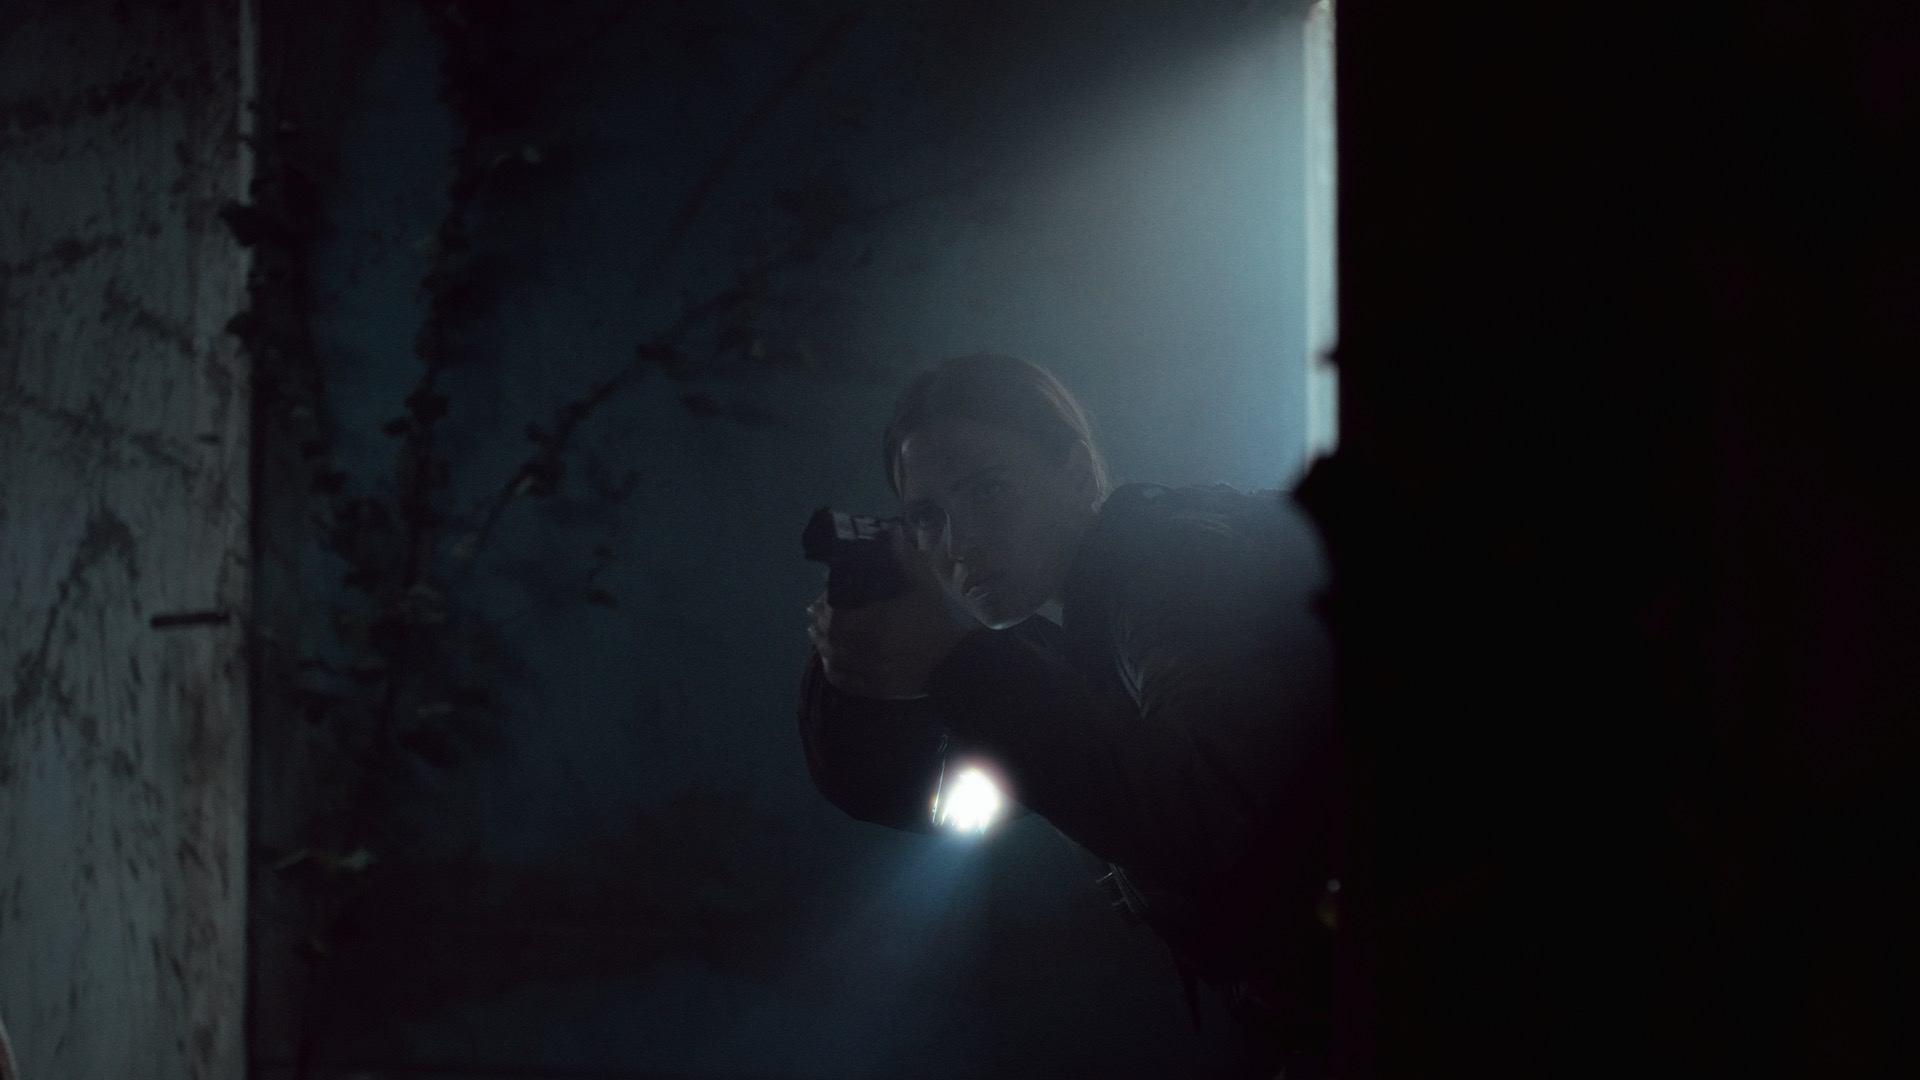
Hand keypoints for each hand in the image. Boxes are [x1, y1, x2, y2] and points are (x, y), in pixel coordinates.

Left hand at [806, 526, 970, 698]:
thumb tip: (890, 531)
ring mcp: (870, 673)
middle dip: (818, 624)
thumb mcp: (923, 584)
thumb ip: (904, 557)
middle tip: (814, 612)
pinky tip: (828, 660)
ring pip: (833, 660)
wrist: (953, 660)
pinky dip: (831, 670)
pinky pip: (844, 681)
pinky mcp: (875, 689)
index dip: (823, 607)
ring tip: (816, 633)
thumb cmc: (936, 619)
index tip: (821, 597)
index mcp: (877, 624)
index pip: (835, 617)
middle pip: (829, 639)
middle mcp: (868, 650)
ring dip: (820, 645)